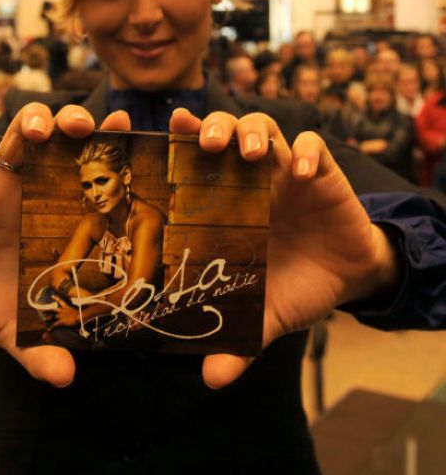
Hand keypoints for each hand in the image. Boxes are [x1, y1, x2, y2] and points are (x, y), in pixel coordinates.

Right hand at [0, 104, 129, 387]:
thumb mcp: (12, 325)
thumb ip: (39, 346)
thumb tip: (67, 377)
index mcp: (54, 215)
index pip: (88, 173)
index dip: (111, 152)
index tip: (132, 136)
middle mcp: (33, 188)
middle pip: (60, 138)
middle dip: (74, 122)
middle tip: (86, 127)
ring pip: (19, 129)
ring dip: (33, 120)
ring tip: (41, 131)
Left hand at [47, 295, 80, 329]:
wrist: (80, 317)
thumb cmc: (81, 314)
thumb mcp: (78, 311)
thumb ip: (76, 311)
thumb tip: (79, 312)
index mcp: (67, 307)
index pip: (60, 301)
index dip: (56, 298)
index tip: (52, 296)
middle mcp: (62, 310)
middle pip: (53, 309)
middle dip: (48, 310)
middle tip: (43, 310)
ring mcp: (61, 316)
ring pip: (52, 317)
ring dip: (48, 318)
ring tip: (45, 319)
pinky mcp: (61, 321)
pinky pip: (54, 325)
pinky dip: (51, 328)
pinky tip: (49, 330)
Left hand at [168, 109, 398, 388]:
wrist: (345, 276)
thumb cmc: (294, 285)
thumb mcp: (266, 314)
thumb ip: (240, 339)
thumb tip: (211, 380)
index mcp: (227, 203)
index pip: (196, 161)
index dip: (179, 143)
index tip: (163, 132)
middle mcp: (251, 179)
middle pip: (226, 132)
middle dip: (214, 128)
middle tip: (206, 144)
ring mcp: (285, 171)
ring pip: (264, 130)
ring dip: (253, 135)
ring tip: (250, 154)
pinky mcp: (322, 172)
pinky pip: (314, 146)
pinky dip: (307, 152)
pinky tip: (302, 173)